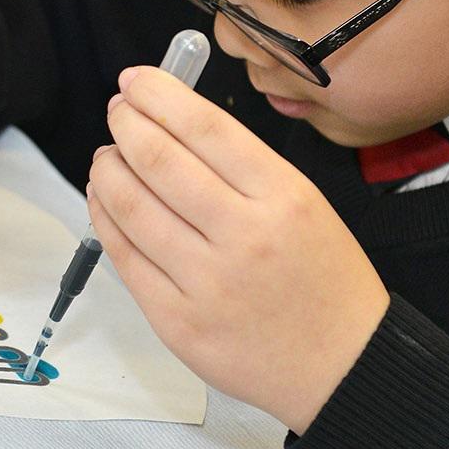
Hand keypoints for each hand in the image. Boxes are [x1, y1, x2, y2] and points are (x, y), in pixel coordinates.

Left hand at [88, 66, 390, 433]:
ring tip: (107, 156)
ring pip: (131, 207)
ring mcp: (206, 284)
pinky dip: (105, 218)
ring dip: (108, 170)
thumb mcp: (305, 204)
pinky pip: (125, 259)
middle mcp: (243, 237)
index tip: (135, 81)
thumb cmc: (324, 280)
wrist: (344, 366)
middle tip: (117, 113)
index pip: (204, 127)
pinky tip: (105, 200)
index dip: (159, 96)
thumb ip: (242, 166)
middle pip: (159, 160)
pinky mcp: (178, 323)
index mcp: (283, 197)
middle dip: (125, 125)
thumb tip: (169, 121)